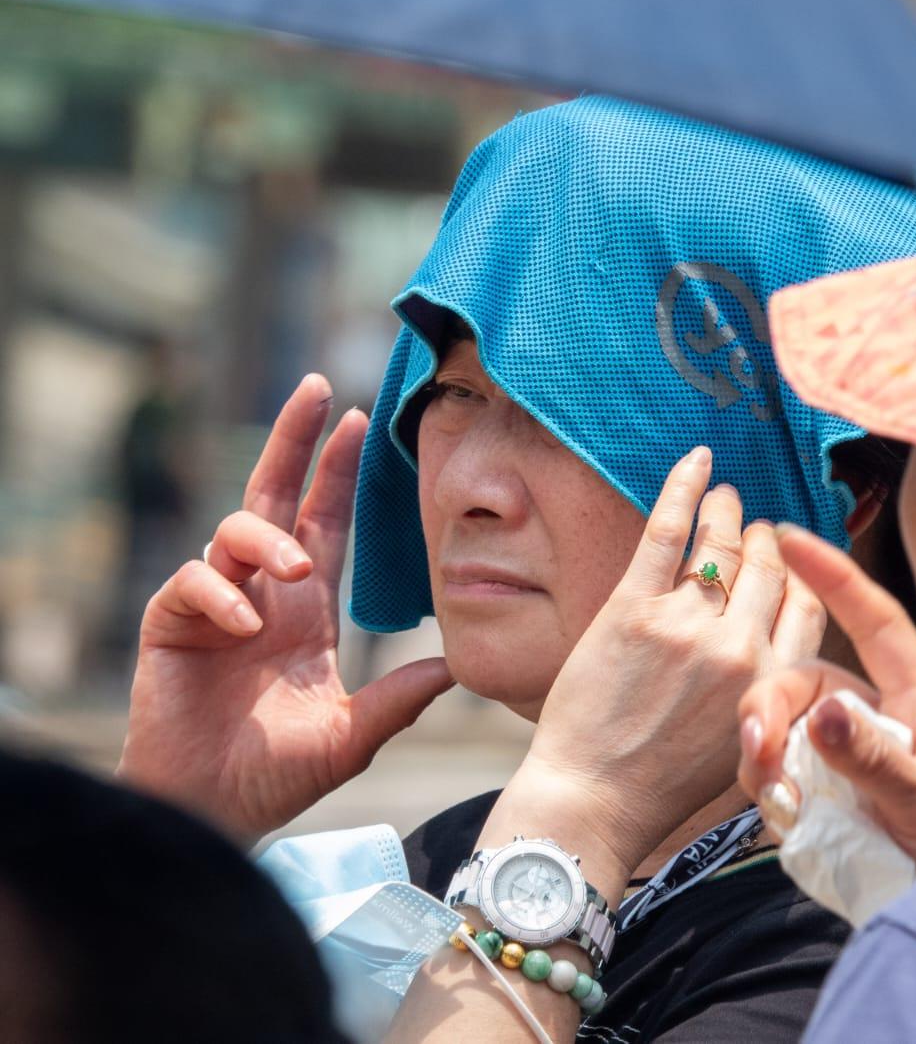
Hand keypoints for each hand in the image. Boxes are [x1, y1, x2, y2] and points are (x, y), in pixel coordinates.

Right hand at [117, 374, 454, 843]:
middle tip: (317, 392)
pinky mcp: (170, 628)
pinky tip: (247, 626)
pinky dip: (221, 596)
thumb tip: (455, 665)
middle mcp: (261, 594)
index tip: (361, 420)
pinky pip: (191, 585)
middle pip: (272, 497)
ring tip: (295, 572)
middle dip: (294, 442)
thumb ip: (399, 700)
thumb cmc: (280, 774)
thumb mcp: (353, 734)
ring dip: (267, 540)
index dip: (338, 473)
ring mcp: (213, 607)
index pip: (324, 522)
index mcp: (305, 607)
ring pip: (232, 533)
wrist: (218, 812)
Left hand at [485, 447, 827, 878]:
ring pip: (721, 545)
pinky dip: (683, 488)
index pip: (805, 605)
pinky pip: (665, 531)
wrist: (594, 800)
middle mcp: (739, 645)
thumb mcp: (745, 745)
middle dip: (766, 540)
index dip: (801, 574)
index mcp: (773, 681)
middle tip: (757, 526)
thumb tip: (776, 642)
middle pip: (767, 568)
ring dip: (729, 511)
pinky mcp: (631, 606)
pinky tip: (695, 461)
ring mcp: (686, 622)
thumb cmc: (663, 785)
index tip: (791, 560)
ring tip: (727, 494)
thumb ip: (769, 688)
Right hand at [737, 526, 915, 871]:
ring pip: (783, 736)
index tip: (790, 540)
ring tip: (776, 805)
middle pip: (807, 686)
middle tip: (756, 752)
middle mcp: (875, 727)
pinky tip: (781, 823)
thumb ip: (876, 762)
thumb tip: (824, 713)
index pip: (879, 627)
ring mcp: (847, 769)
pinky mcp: (826, 810)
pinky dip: (770, 797)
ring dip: (764, 759)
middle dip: (771, 705)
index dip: (838, 579)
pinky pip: (780, 785)